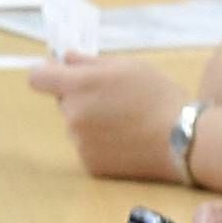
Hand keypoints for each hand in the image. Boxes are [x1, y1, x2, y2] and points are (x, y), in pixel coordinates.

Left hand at [25, 56, 186, 183]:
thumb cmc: (158, 96)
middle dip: (79, 97)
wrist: (184, 139)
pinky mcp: (90, 164)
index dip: (48, 74)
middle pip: (62, 102)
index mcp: (78, 85)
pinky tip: (126, 140)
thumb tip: (66, 58)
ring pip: (76, 125)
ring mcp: (79, 142)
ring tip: (125, 121)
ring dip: (91, 121)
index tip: (61, 75)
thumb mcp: (128, 66)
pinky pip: (87, 146)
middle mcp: (72, 114)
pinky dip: (100, 143)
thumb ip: (90, 61)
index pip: (37, 78)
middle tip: (113, 99)